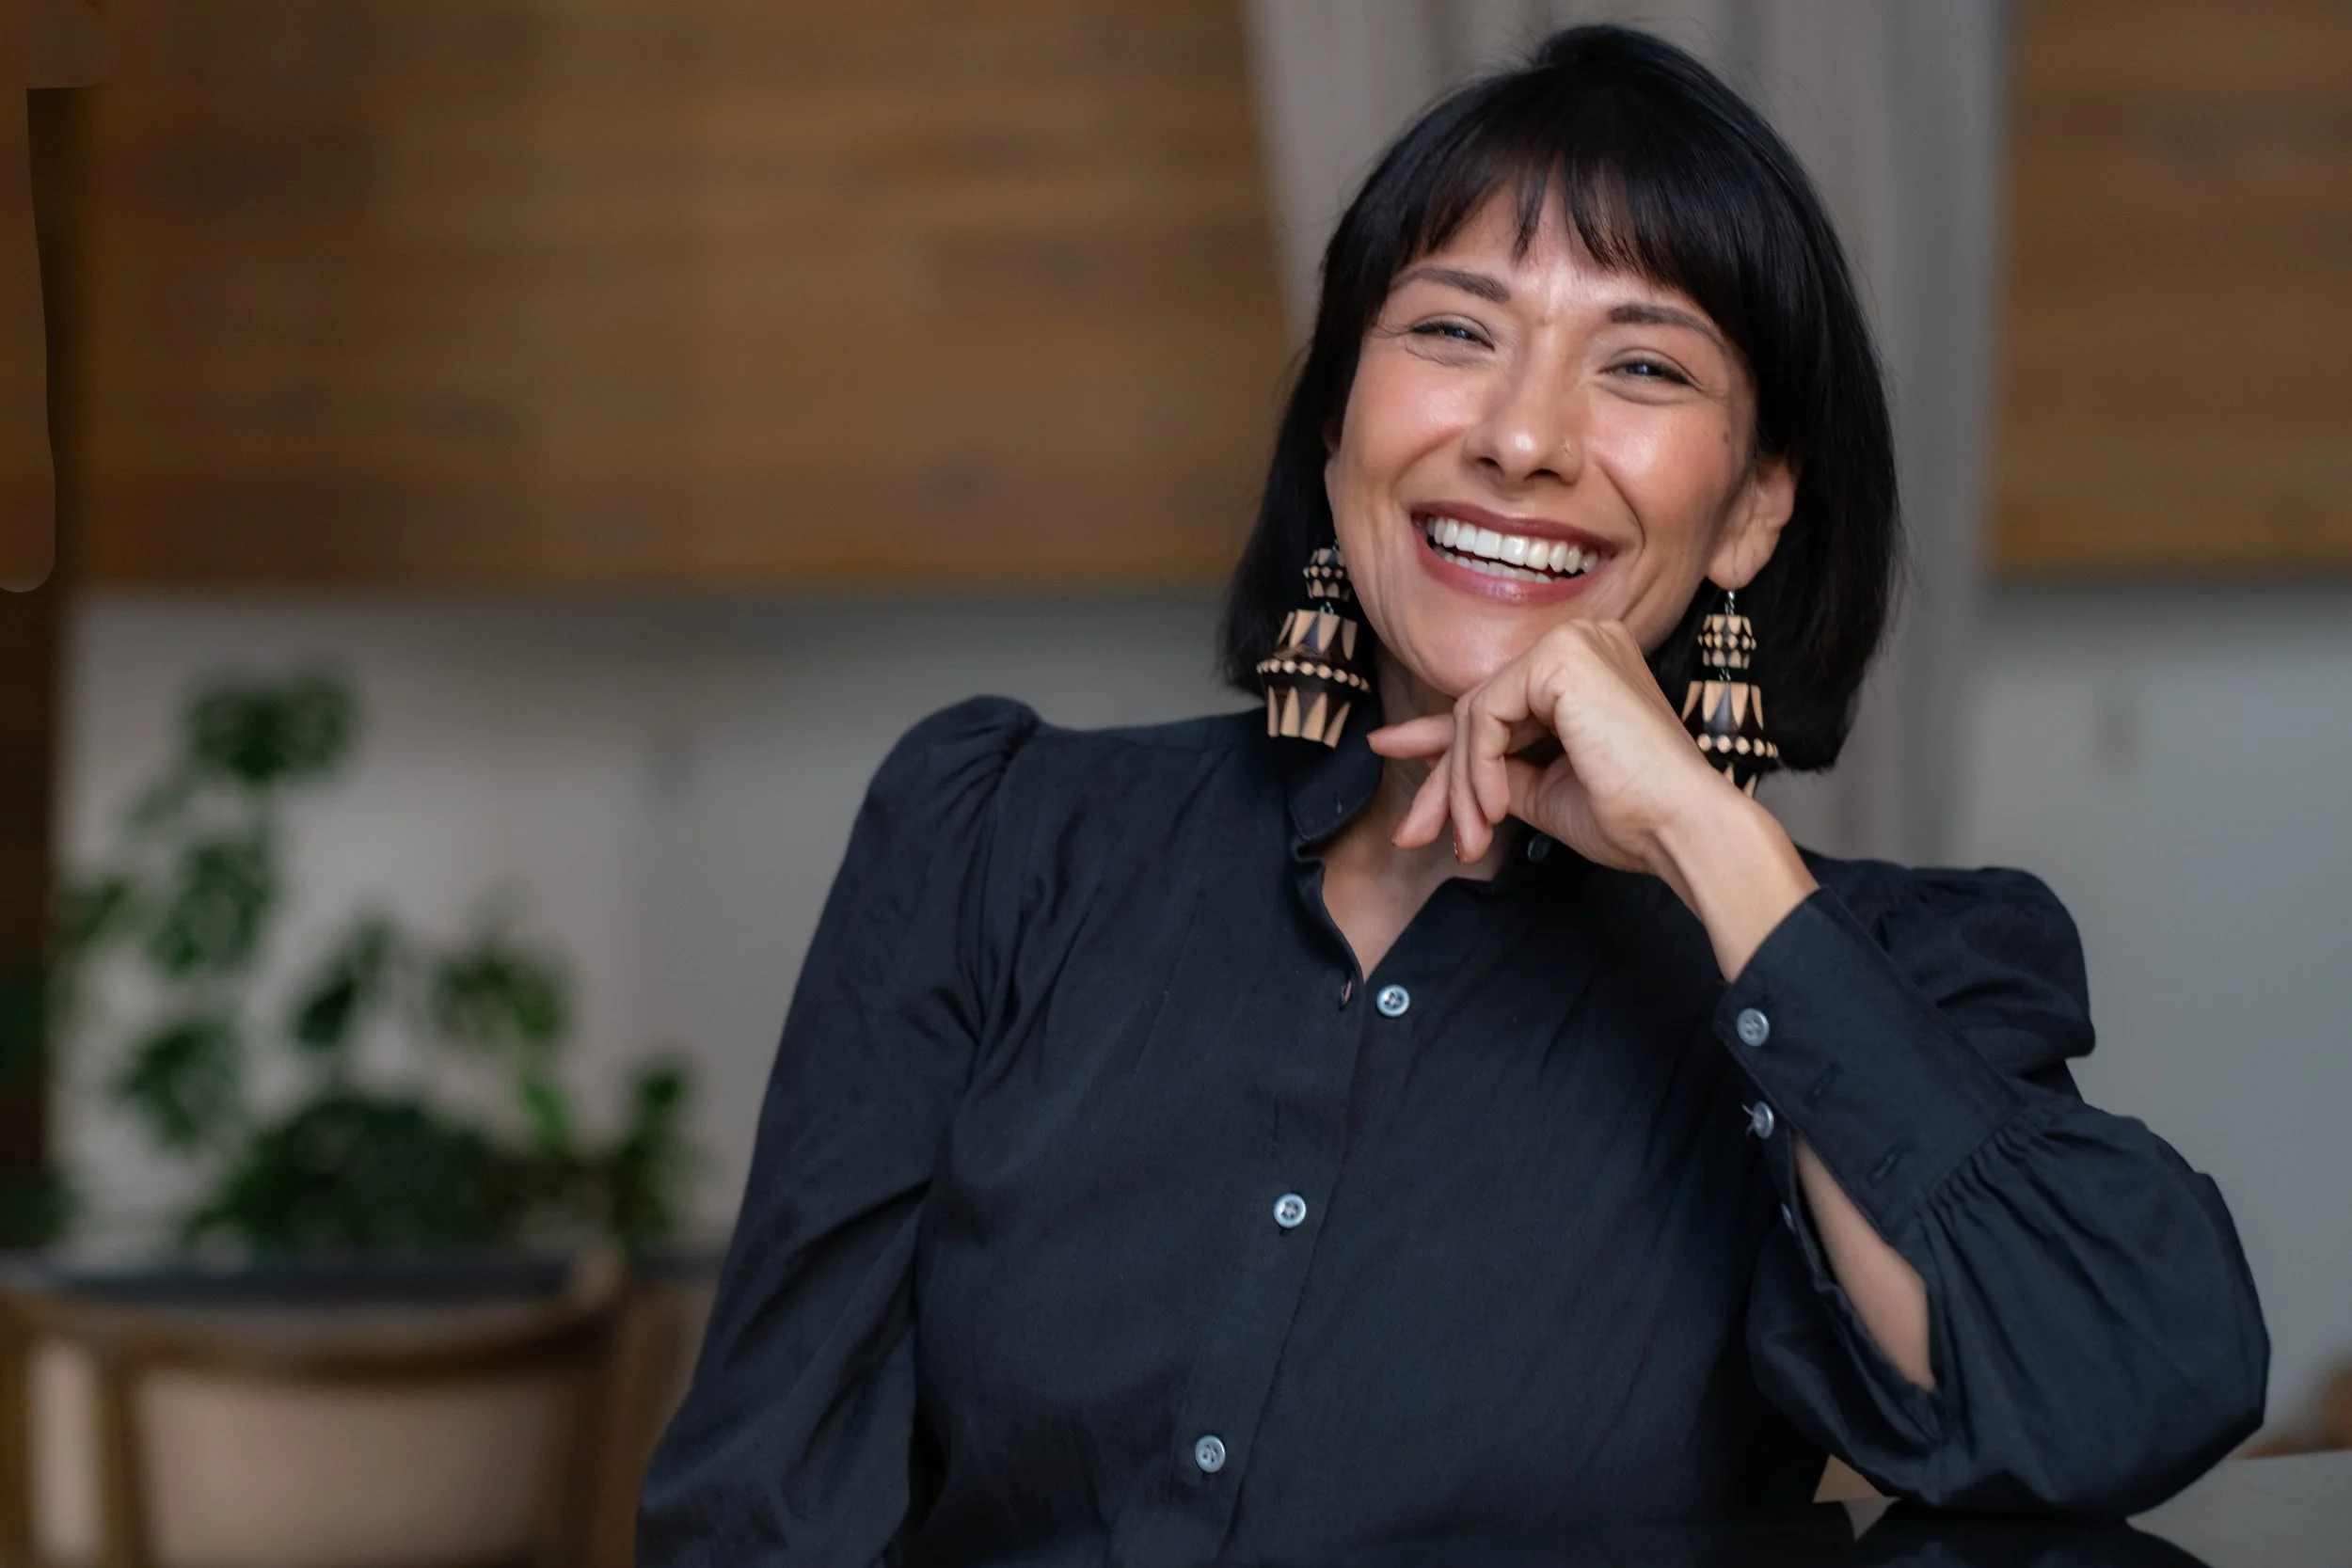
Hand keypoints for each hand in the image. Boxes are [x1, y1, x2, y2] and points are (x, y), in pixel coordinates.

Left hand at [1368, 620, 1726, 872]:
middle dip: (1445, 778)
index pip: (1497, 700)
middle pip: (1480, 709)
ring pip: (1475, 715)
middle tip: (1412, 832)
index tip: (1388, 749)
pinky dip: (1478, 767)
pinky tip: (1497, 807)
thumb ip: (1497, 768)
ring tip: (1472, 836)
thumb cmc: (1632, 817)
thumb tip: (1441, 770)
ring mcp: (1573, 643)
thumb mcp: (1545, 789)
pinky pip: (1485, 715)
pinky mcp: (1562, 659)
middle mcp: (1582, 642)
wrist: (1681, 829)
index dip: (1440, 736)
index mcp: (1586, 668)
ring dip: (1463, 786)